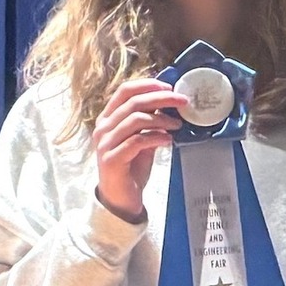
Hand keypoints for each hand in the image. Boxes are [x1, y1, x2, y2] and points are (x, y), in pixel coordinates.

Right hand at [92, 79, 186, 221]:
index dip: (148, 85)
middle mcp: (103, 128)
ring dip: (162, 119)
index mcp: (108, 119)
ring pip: (136, 119)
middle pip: (134, 102)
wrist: (120, 200)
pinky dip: (156, 137)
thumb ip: (150, 122)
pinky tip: (168, 140)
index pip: (125, 91)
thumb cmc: (131, 168)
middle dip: (162, 98)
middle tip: (182, 101)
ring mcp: (105, 143)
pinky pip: (137, 141)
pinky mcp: (112, 159)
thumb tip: (170, 104)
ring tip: (178, 125)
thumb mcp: (142, 140)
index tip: (169, 87)